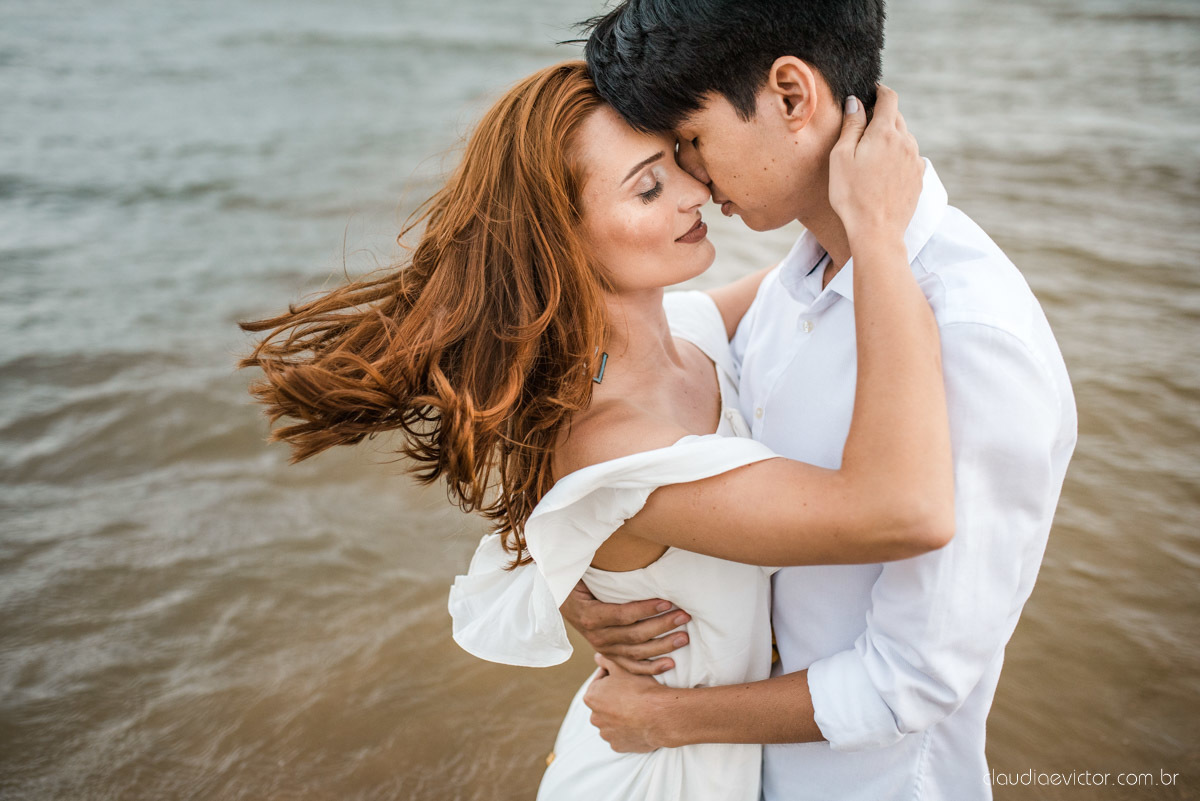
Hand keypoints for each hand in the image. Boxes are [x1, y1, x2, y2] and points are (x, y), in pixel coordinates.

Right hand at [559, 580, 690, 675]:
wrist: (562, 603)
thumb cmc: (579, 583)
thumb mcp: (584, 574)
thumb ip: (603, 568)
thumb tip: (621, 543)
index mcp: (590, 615)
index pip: (623, 615)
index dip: (646, 610)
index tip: (667, 601)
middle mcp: (596, 636)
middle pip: (634, 635)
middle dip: (662, 625)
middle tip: (684, 616)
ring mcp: (604, 648)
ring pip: (637, 652)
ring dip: (663, 646)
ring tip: (684, 637)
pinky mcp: (610, 655)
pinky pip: (631, 666)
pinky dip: (651, 668)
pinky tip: (670, 665)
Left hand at [584, 654, 669, 752]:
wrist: (659, 715)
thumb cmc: (641, 689)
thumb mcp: (623, 667)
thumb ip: (606, 660)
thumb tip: (598, 656)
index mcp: (591, 697)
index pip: (601, 682)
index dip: (614, 676)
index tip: (627, 676)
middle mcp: (595, 717)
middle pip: (605, 703)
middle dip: (615, 698)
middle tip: (633, 692)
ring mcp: (606, 734)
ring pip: (612, 721)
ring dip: (621, 715)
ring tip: (638, 708)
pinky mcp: (618, 746)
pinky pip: (621, 736)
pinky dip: (628, 730)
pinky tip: (639, 722)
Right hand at [828, 85, 922, 244]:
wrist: (877, 232)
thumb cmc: (852, 195)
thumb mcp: (841, 157)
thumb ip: (851, 125)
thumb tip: (855, 102)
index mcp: (885, 132)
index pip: (889, 98)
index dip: (879, 90)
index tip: (871, 91)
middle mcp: (906, 142)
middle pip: (897, 117)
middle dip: (882, 116)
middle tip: (863, 127)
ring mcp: (915, 160)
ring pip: (904, 137)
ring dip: (890, 138)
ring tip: (871, 155)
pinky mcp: (919, 177)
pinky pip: (909, 157)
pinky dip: (898, 156)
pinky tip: (883, 172)